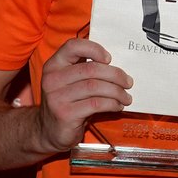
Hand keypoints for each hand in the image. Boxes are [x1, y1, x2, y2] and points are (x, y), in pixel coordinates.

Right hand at [36, 38, 132, 152]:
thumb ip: (86, 69)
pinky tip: (117, 106)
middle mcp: (52, 79)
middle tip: (128, 82)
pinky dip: (112, 104)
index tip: (109, 59)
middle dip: (115, 75)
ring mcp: (57, 97)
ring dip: (117, 92)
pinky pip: (96, 104)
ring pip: (95, 87)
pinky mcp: (65, 114)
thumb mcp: (71, 81)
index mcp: (54, 65)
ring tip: (126, 97)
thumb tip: (117, 65)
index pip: (73, 46)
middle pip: (91, 69)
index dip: (94, 49)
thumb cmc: (67, 102)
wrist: (49, 131)